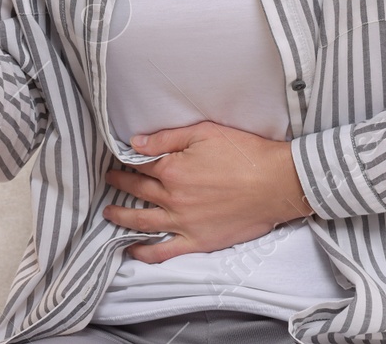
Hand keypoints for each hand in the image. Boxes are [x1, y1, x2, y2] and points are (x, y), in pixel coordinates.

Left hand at [99, 120, 313, 261]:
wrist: (277, 183)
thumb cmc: (244, 153)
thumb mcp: (203, 132)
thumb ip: (165, 138)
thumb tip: (134, 143)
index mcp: (172, 169)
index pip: (139, 164)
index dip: (127, 160)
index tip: (118, 159)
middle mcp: (173, 198)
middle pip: (137, 190)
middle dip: (119, 183)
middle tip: (109, 180)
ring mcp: (184, 222)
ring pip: (142, 221)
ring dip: (121, 216)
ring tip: (108, 212)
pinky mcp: (198, 241)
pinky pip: (164, 251)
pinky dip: (144, 252)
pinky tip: (131, 249)